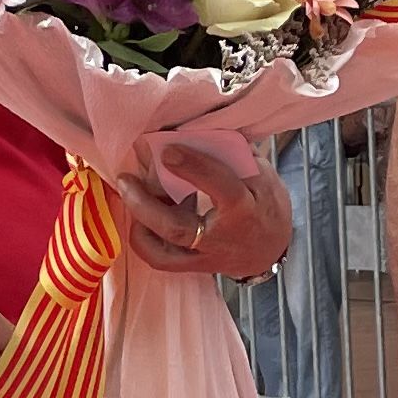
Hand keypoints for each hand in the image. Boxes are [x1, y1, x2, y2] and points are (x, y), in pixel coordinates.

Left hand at [117, 145, 292, 280]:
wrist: (270, 250)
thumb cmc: (266, 207)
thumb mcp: (262, 177)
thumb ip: (234, 157)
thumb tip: (199, 131)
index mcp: (244, 209)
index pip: (219, 186)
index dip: (193, 167)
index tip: (168, 150)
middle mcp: (221, 238)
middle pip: (177, 229)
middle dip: (146, 204)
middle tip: (126, 179)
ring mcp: (204, 256)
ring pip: (163, 253)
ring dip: (139, 224)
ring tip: (130, 194)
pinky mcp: (192, 266)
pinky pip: (160, 259)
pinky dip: (143, 238)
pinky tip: (139, 214)